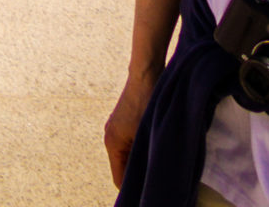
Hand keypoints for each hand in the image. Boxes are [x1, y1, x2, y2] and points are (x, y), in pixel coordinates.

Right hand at [103, 66, 156, 185]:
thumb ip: (144, 162)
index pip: (119, 180)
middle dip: (137, 176)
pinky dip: (140, 151)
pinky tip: (155, 150)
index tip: (149, 193)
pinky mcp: (124, 122)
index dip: (133, 190)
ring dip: (140, 162)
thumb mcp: (147, 138)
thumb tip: (148, 182)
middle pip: (123, 169)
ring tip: (157, 166)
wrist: (145, 75)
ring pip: (127, 157)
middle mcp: (110, 137)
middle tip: (156, 181)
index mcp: (112, 144)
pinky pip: (130, 146)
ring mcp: (116, 128)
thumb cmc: (147, 105)